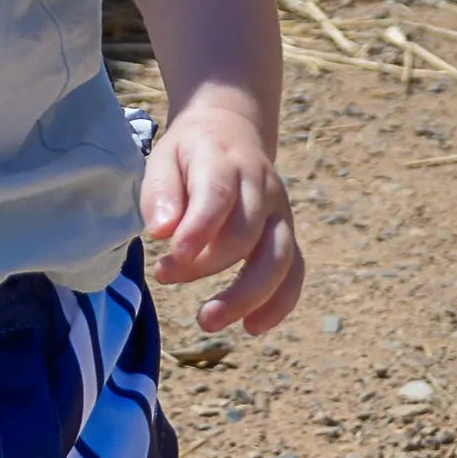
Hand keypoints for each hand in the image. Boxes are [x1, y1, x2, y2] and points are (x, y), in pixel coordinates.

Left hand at [137, 104, 303, 334]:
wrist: (231, 131)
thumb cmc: (190, 152)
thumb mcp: (165, 156)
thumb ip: (160, 191)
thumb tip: (161, 231)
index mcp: (225, 161)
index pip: (217, 194)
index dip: (198, 228)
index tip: (172, 255)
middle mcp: (261, 187)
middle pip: (247, 233)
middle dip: (206, 264)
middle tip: (164, 276)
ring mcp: (280, 212)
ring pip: (280, 259)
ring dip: (246, 296)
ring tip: (207, 321)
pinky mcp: (288, 234)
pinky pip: (295, 272)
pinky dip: (280, 303)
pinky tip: (252, 326)